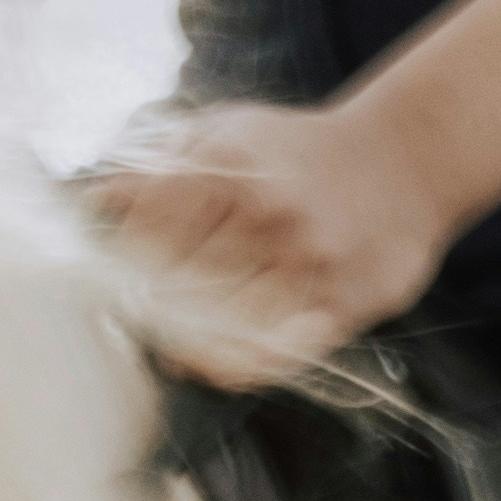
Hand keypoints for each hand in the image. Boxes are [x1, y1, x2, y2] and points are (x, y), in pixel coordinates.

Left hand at [90, 88, 452, 387]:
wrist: (402, 159)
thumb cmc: (298, 150)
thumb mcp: (227, 134)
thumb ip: (161, 170)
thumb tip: (97, 202)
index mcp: (227, 164)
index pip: (148, 233)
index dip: (124, 264)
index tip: (114, 279)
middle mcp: (267, 211)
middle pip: (181, 285)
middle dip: (154, 308)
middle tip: (143, 317)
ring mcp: (308, 259)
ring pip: (223, 327)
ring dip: (191, 344)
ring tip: (178, 344)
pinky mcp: (342, 301)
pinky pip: (276, 353)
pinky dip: (240, 366)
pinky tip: (219, 363)